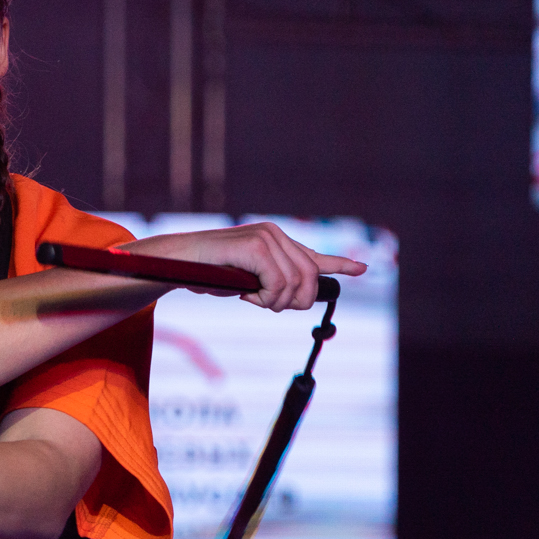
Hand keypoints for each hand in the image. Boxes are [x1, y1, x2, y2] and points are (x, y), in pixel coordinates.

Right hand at [133, 222, 366, 311]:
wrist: (177, 262)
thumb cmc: (208, 272)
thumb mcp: (248, 279)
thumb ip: (274, 281)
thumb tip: (300, 294)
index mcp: (276, 241)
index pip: (315, 255)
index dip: (340, 264)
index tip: (362, 268)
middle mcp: (275, 234)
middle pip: (309, 280)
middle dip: (293, 302)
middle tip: (266, 304)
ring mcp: (266, 237)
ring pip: (295, 285)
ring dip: (273, 302)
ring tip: (250, 297)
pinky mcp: (255, 246)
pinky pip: (277, 284)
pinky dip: (264, 298)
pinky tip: (245, 294)